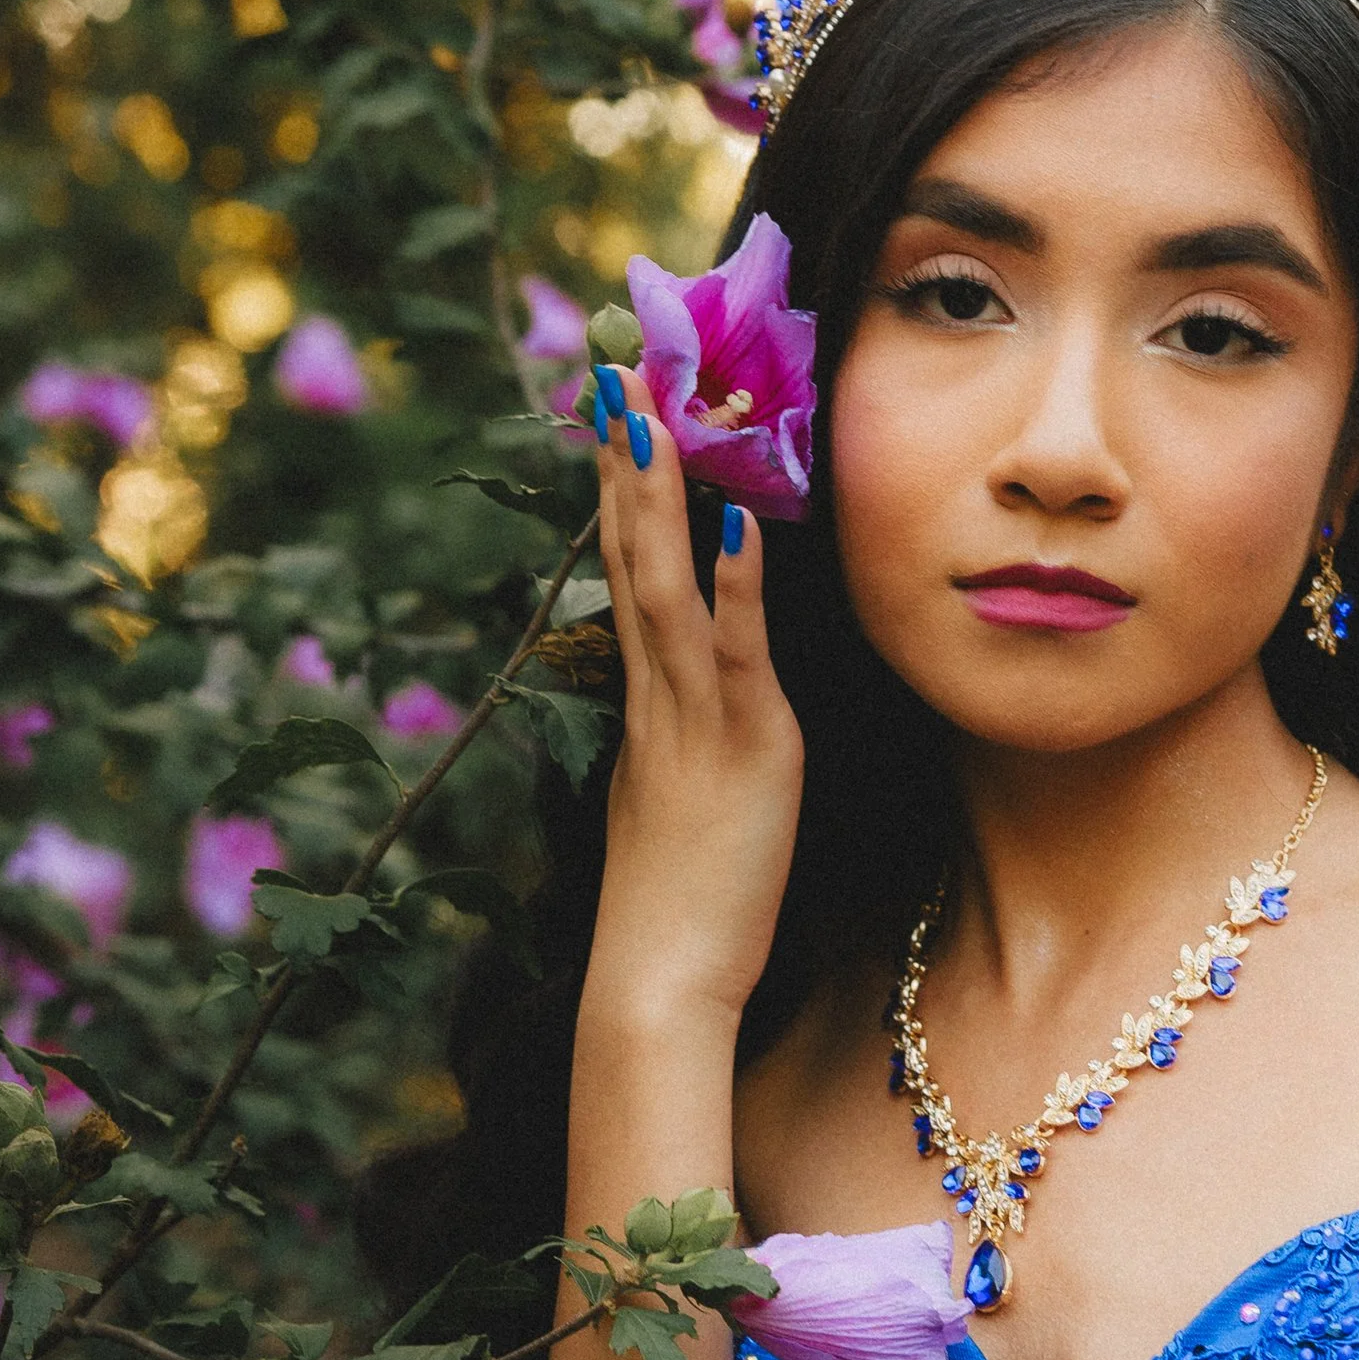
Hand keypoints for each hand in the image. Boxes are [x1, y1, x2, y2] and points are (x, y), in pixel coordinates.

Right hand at [585, 365, 804, 1028]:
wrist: (658, 985)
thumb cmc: (679, 913)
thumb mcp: (675, 808)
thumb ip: (682, 750)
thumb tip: (687, 716)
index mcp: (647, 707)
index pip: (628, 577)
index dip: (621, 496)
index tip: (614, 420)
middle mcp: (660, 697)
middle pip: (633, 558)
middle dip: (626, 465)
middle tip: (615, 374)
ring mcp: (695, 717)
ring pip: (666, 585)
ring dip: (662, 495)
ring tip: (655, 411)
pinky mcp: (744, 747)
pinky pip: (736, 649)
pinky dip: (736, 582)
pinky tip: (737, 520)